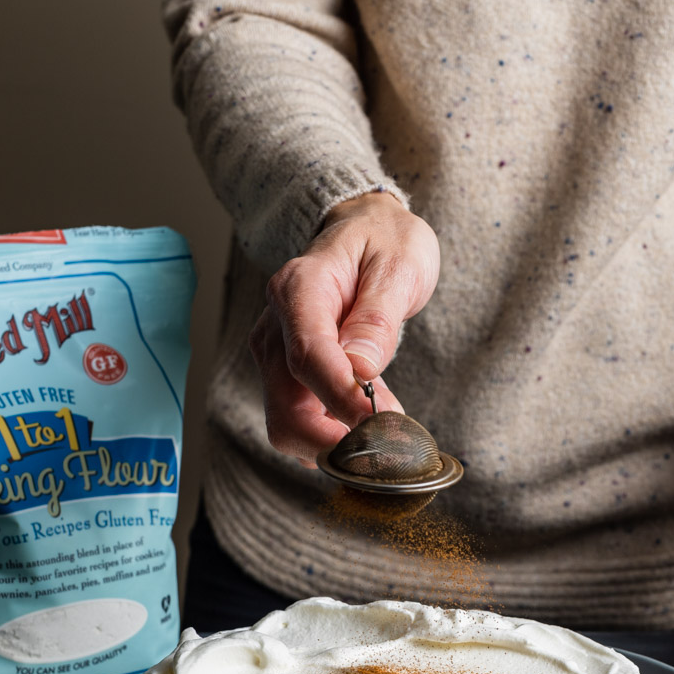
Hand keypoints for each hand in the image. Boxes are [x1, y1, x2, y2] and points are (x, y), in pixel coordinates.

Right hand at [248, 191, 439, 465]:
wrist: (366, 232)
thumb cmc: (384, 243)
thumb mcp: (398, 266)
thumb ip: (377, 319)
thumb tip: (361, 370)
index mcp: (298, 289)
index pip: (308, 357)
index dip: (342, 399)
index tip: (380, 422)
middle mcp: (275, 327)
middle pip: (286, 409)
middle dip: (335, 439)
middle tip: (391, 439)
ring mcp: (275, 355)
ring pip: (288, 425)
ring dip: (336, 441)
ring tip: (387, 424)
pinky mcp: (285, 375)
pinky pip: (300, 421)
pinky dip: (333, 435)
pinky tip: (368, 418)